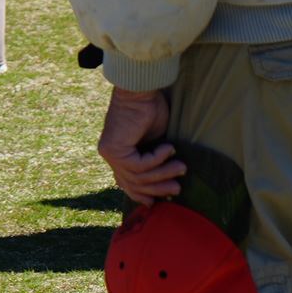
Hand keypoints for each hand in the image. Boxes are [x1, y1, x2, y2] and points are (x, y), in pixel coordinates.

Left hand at [96, 86, 182, 203]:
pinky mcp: (114, 150)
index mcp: (119, 153)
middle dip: (157, 189)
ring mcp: (109, 153)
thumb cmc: (150, 109)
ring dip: (163, 173)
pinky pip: (140, 166)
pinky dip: (157, 159)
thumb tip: (168, 182)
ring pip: (139, 177)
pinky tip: (168, 148)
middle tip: (178, 189)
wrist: (141, 90)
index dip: (143, 194)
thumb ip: (155, 160)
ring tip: (181, 167)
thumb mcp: (155, 141)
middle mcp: (110, 155)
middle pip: (133, 185)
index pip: (127, 183)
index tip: (160, 201)